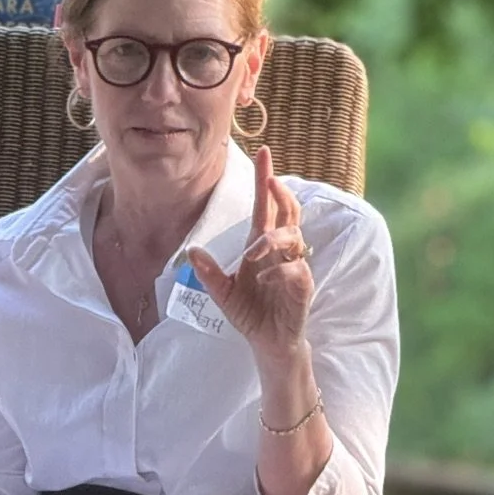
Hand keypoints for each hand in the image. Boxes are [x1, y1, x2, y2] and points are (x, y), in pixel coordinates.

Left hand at [185, 145, 312, 364]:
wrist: (267, 342)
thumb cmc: (250, 313)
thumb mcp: (222, 293)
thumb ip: (209, 273)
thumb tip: (190, 251)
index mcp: (261, 246)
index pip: (266, 207)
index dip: (266, 180)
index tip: (264, 152)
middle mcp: (280, 251)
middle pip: (288, 212)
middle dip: (280, 193)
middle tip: (271, 180)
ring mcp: (294, 266)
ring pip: (293, 237)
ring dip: (272, 238)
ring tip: (253, 253)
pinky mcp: (303, 285)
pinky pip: (295, 268)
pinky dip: (279, 269)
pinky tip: (265, 277)